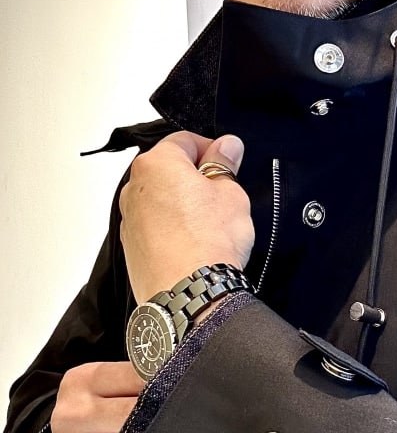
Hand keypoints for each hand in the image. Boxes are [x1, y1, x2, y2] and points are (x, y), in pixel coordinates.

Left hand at [119, 131, 253, 302]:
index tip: (228, 163)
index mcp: (157, 163)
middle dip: (195, 178)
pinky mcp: (131, 247)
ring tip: (209, 226)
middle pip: (168, 170)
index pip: (185, 140)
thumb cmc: (208, 242)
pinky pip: (154, 227)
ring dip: (182, 205)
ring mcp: (129, 219)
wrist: (188, 292)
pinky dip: (171, 229)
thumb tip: (227, 147)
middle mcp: (134, 187)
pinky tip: (193, 244)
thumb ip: (225, 166)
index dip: (212, 149)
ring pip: (160, 200)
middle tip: (222, 196)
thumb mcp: (231, 194)